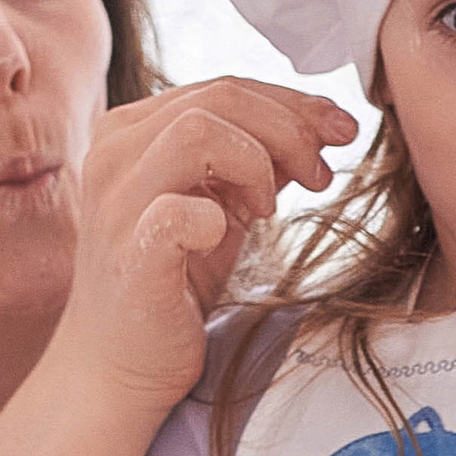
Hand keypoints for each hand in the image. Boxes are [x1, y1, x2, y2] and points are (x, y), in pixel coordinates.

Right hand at [58, 79, 356, 414]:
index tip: (340, 131)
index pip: (223, 88)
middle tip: (321, 175)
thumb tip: (320, 127)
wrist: (115, 367)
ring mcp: (116, 205)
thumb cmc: (170, 284)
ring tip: (269, 210)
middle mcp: (114, 155)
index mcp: (132, 132)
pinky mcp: (129, 258)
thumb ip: (256, 161)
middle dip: (290, 128)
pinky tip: (230, 233)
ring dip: (257, 162)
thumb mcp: (220, 206)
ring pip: (197, 131)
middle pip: (219, 98)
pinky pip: (175, 212)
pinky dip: (215, 217)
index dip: (293, 103)